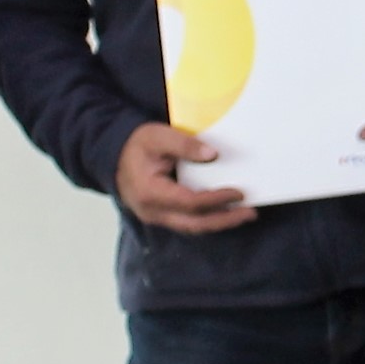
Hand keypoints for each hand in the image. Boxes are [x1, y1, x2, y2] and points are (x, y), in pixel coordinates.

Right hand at [112, 120, 256, 233]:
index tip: (238, 193)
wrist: (114, 157)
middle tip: (250, 213)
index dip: (216, 199)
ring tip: (244, 215)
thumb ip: (184, 144)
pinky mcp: (162, 217)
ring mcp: (156, 217)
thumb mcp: (157, 136)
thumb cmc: (136, 145)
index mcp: (150, 192)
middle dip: (225, 220)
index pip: (190, 202)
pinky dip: (208, 220)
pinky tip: (224, 214)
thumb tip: (212, 154)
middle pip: (195, 223)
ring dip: (219, 223)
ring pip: (192, 227)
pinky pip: (188, 223)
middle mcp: (153, 211)